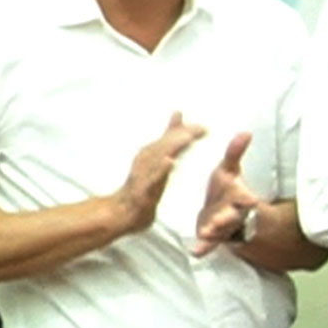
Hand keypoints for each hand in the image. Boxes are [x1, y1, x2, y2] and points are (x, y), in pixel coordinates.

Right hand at [116, 111, 206, 232]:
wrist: (121, 212)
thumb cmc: (142, 185)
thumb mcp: (156, 159)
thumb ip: (169, 138)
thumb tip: (178, 114)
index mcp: (151, 153)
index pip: (170, 138)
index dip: (186, 130)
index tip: (206, 127)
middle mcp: (146, 160)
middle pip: (166, 143)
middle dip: (183, 134)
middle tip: (203, 129)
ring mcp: (143, 174)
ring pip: (158, 157)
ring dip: (173, 146)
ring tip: (189, 137)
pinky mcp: (142, 190)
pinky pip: (152, 178)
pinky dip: (160, 169)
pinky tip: (170, 161)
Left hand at [190, 132, 262, 255]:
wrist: (222, 211)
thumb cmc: (226, 189)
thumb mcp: (229, 170)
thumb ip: (235, 153)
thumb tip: (245, 132)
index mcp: (239, 196)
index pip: (245, 198)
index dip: (247, 199)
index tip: (250, 200)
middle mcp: (233, 213)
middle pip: (233, 217)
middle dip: (227, 218)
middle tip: (218, 220)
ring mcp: (223, 227)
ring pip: (221, 232)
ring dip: (215, 233)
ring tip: (206, 232)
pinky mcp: (212, 238)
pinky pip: (208, 245)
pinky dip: (203, 248)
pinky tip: (195, 251)